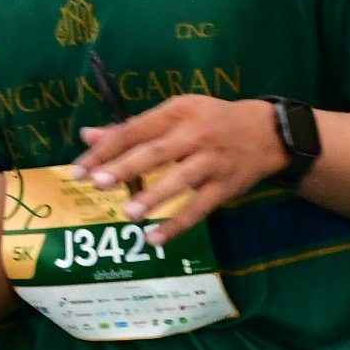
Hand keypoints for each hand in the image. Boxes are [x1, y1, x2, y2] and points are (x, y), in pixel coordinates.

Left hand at [72, 94, 285, 246]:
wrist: (269, 133)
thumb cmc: (212, 121)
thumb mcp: (177, 114)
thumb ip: (132, 128)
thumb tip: (88, 137)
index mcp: (178, 111)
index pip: (135, 130)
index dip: (106, 150)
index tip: (80, 169)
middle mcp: (196, 133)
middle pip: (157, 152)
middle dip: (126, 168)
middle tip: (98, 184)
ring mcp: (213, 160)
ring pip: (181, 179)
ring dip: (154, 196)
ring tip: (128, 213)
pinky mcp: (226, 185)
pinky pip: (200, 208)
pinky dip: (178, 224)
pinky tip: (155, 238)